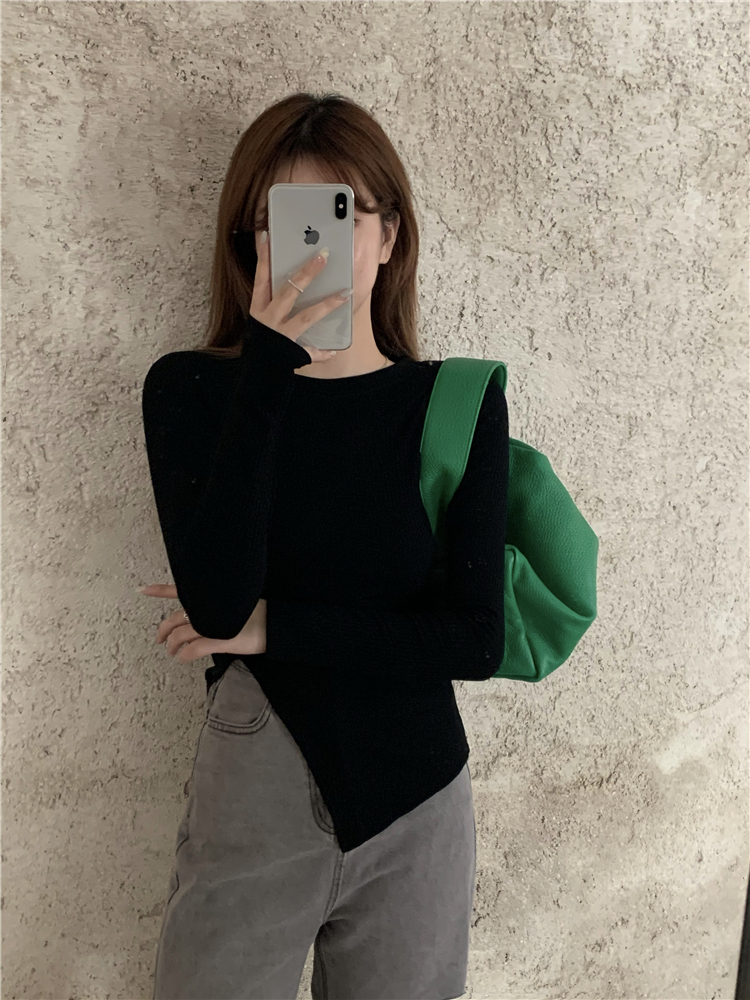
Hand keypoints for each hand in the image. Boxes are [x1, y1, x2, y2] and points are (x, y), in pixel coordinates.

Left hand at [139, 584, 266, 661]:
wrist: (277, 626)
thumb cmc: (260, 615)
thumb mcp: (237, 604)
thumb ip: (217, 607)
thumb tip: (203, 615)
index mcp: (213, 596)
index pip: (181, 590)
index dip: (160, 590)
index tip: (142, 589)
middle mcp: (211, 607)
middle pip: (176, 617)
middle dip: (164, 629)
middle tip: (159, 638)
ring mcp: (215, 624)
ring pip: (182, 634)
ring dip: (173, 645)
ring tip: (171, 651)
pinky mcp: (221, 640)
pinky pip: (194, 649)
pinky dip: (185, 655)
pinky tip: (182, 658)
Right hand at [250, 230, 351, 363]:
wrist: (255, 375)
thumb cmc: (261, 342)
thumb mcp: (260, 319)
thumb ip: (272, 298)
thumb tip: (288, 274)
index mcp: (258, 308)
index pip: (261, 278)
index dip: (263, 258)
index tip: (268, 236)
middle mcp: (268, 320)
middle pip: (288, 292)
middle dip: (306, 274)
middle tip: (323, 256)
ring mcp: (280, 336)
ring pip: (306, 317)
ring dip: (327, 305)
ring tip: (346, 293)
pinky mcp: (291, 353)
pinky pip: (310, 352)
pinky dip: (322, 352)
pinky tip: (334, 350)